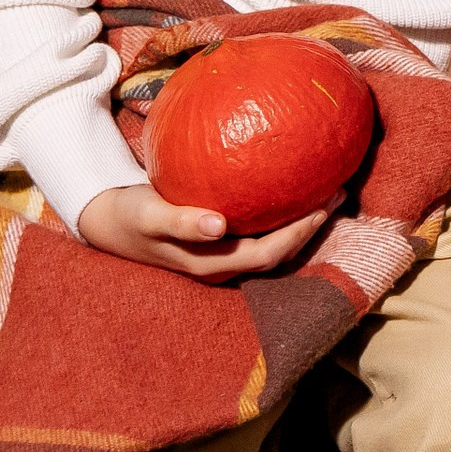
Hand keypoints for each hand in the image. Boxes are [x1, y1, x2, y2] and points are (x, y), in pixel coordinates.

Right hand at [77, 183, 325, 282]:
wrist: (111, 222)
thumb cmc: (132, 216)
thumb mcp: (150, 216)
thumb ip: (181, 222)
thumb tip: (218, 225)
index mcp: (212, 264)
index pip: (269, 254)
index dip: (299, 234)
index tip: (323, 205)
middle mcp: (225, 265)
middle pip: (281, 251)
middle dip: (312, 226)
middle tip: (339, 190)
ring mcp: (225, 256)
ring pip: (275, 243)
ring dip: (304, 221)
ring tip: (329, 187)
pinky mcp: (222, 242)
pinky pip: (262, 231)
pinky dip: (283, 214)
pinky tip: (293, 186)